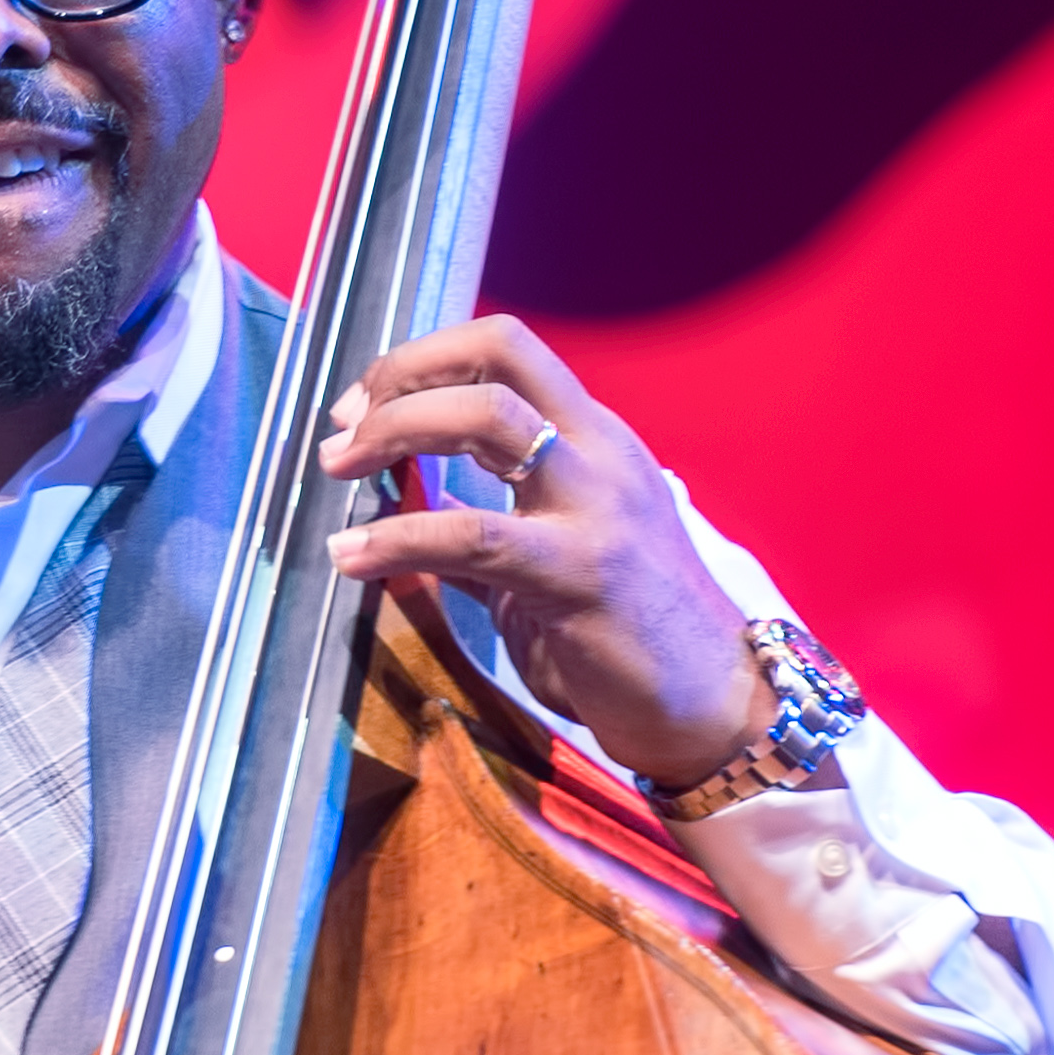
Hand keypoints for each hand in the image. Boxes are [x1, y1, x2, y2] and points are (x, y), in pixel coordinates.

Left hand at [316, 315, 767, 786]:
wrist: (715, 707)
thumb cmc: (633, 637)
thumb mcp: (553, 558)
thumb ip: (485, 527)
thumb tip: (404, 513)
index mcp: (595, 439)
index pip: (506, 346)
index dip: (424, 358)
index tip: (365, 405)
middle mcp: (600, 453)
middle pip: (497, 357)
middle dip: (402, 378)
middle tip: (342, 431)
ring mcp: (597, 507)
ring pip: (489, 417)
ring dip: (395, 431)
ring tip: (339, 471)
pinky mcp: (581, 574)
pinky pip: (475, 535)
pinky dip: (398, 539)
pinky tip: (353, 555)